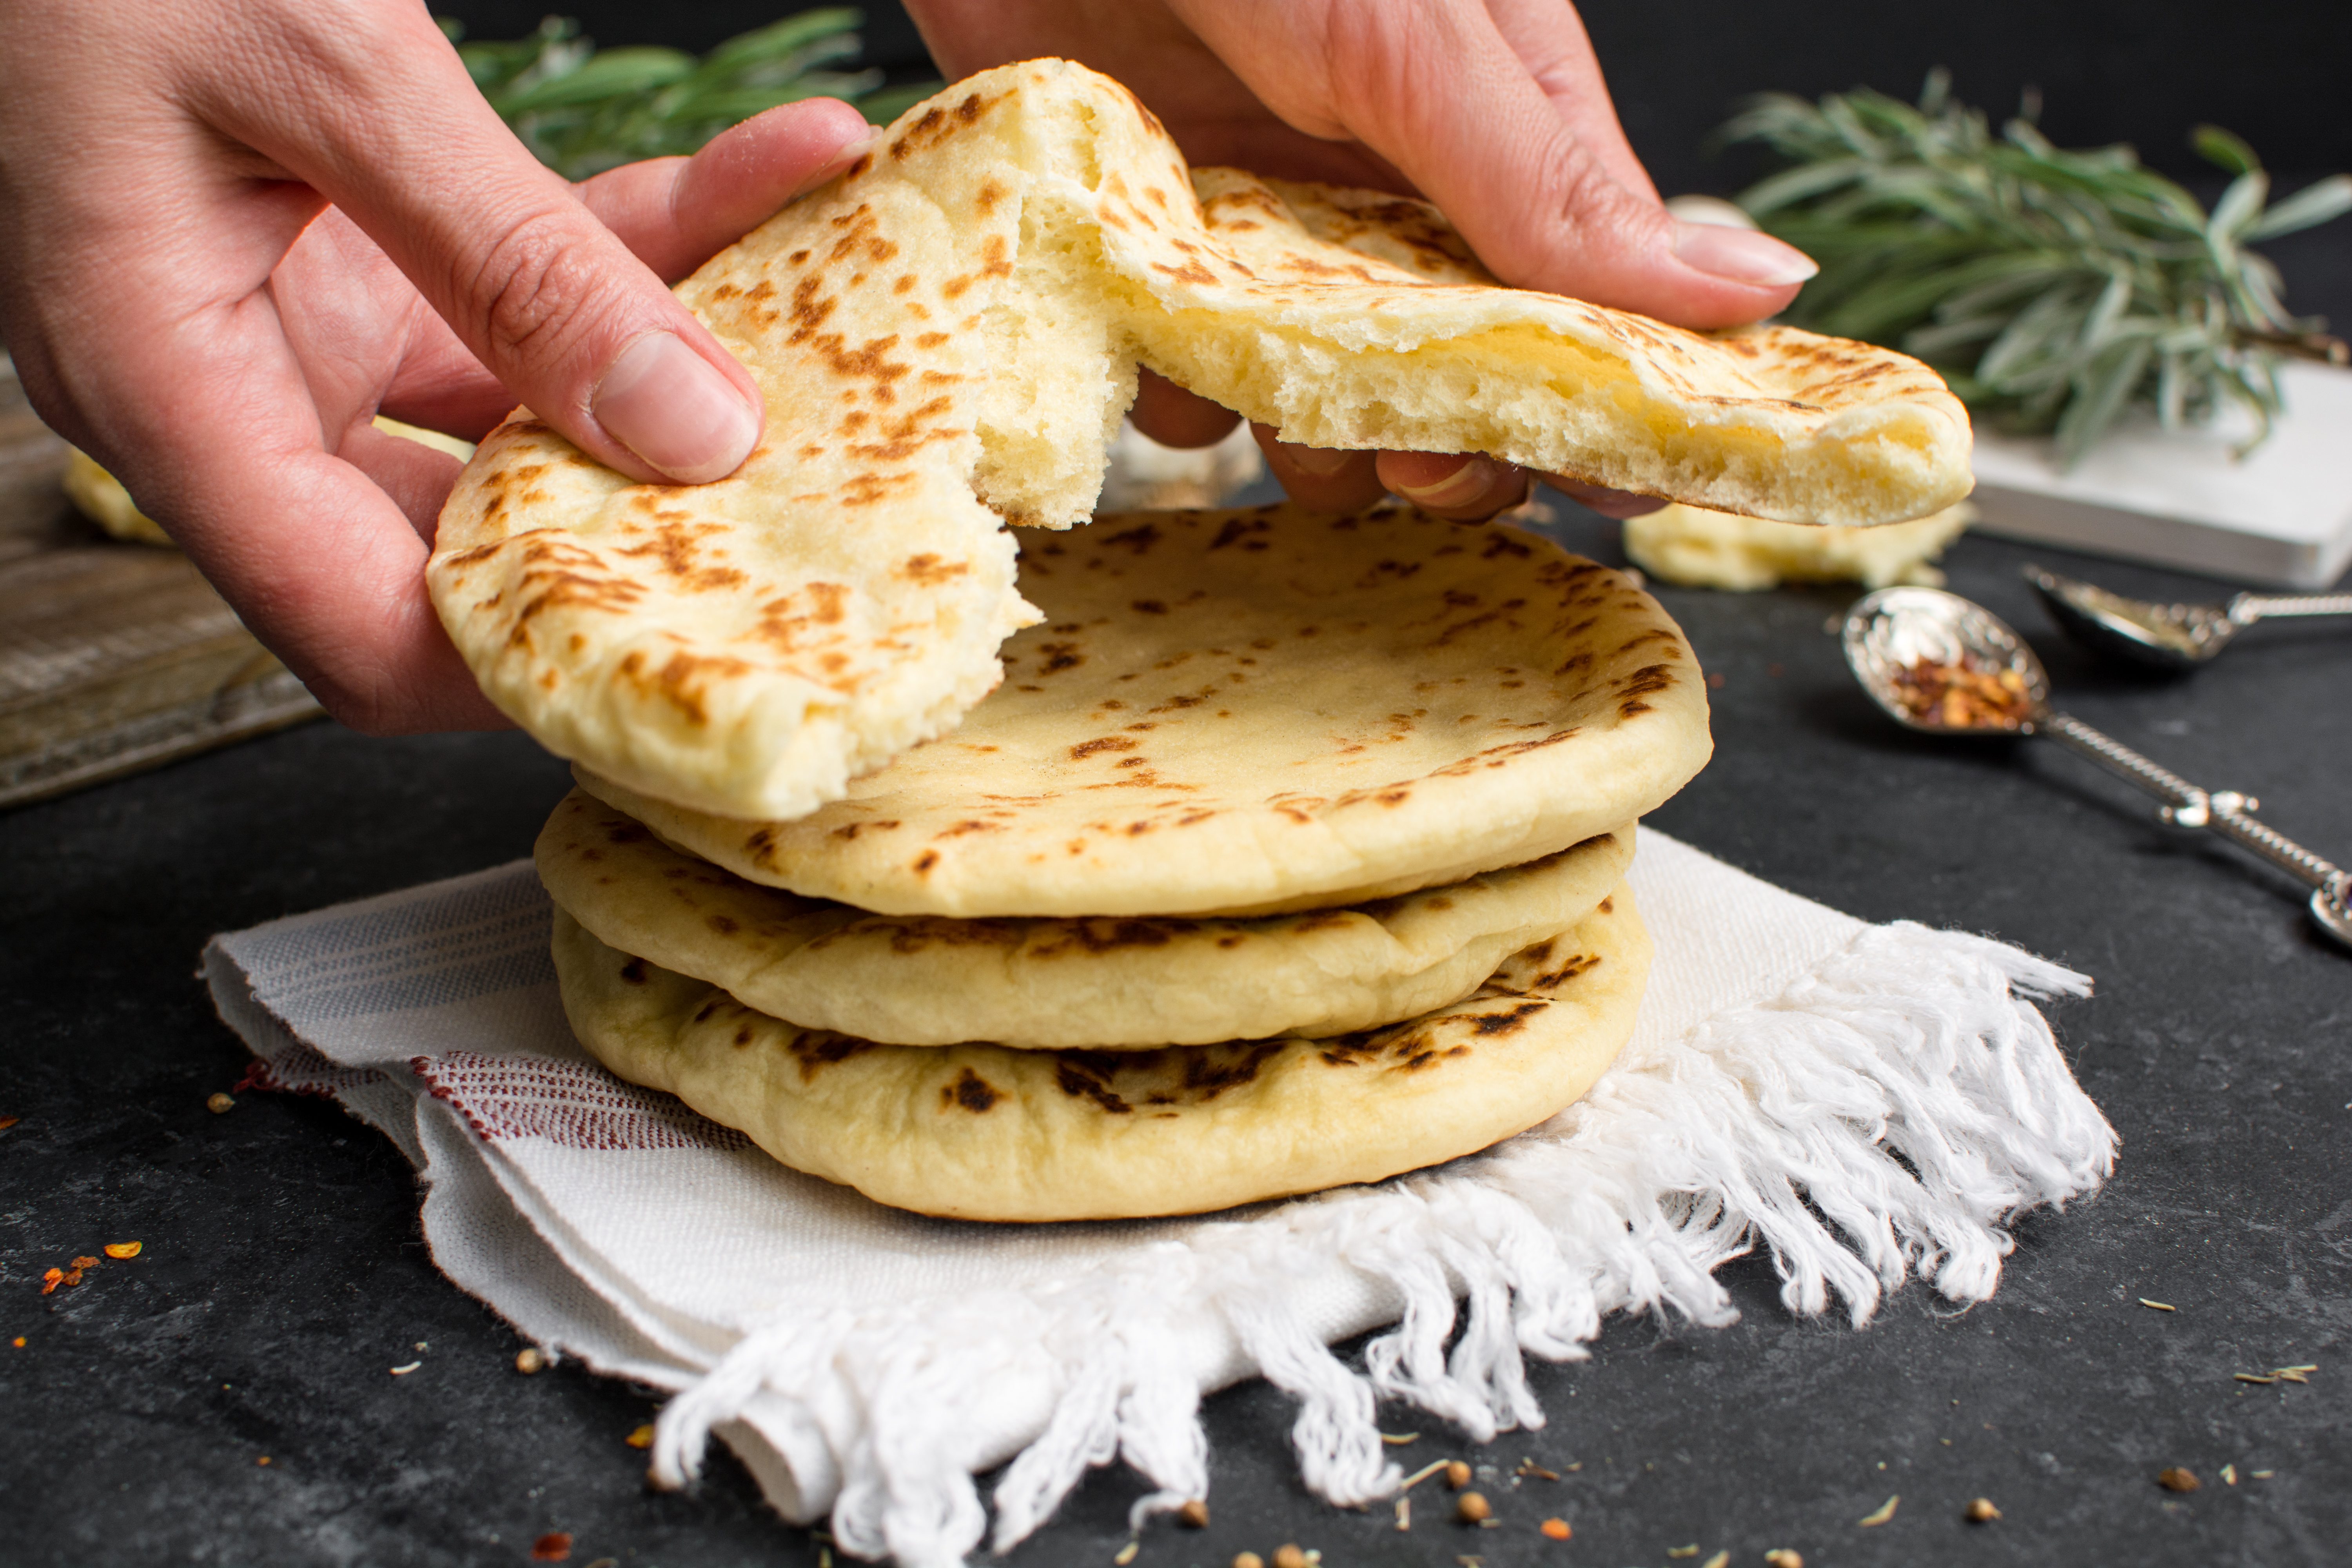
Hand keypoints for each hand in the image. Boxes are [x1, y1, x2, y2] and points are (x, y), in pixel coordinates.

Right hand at [0, 0, 868, 731]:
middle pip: (463, 543)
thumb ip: (507, 256)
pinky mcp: (362, 256)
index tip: (690, 647)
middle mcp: (233, 384)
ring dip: (671, 362)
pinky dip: (640, 248)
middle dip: (634, 523)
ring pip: (527, 408)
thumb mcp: (320, 69)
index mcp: (166, 388)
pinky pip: (525, 290)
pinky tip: (775, 177)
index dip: (523, 665)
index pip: (360, 634)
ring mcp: (302, 323)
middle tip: (803, 504)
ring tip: (830, 321)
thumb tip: (687, 425)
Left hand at [912, 0, 1815, 520]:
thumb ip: (1554, 182)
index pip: (1598, 304)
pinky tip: (1159, 358)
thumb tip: (1757, 289)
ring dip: (1313, 441)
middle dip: (1452, 445)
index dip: (1613, 407)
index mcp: (1502, 131)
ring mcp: (1275, 227)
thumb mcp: (1415, 43)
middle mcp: (1396, 194)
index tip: (1615, 487)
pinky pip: (1188, 376)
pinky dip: (1177, 394)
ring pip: (1328, 399)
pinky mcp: (1157, 248)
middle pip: (1465, 379)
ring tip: (1284, 427)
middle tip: (1413, 461)